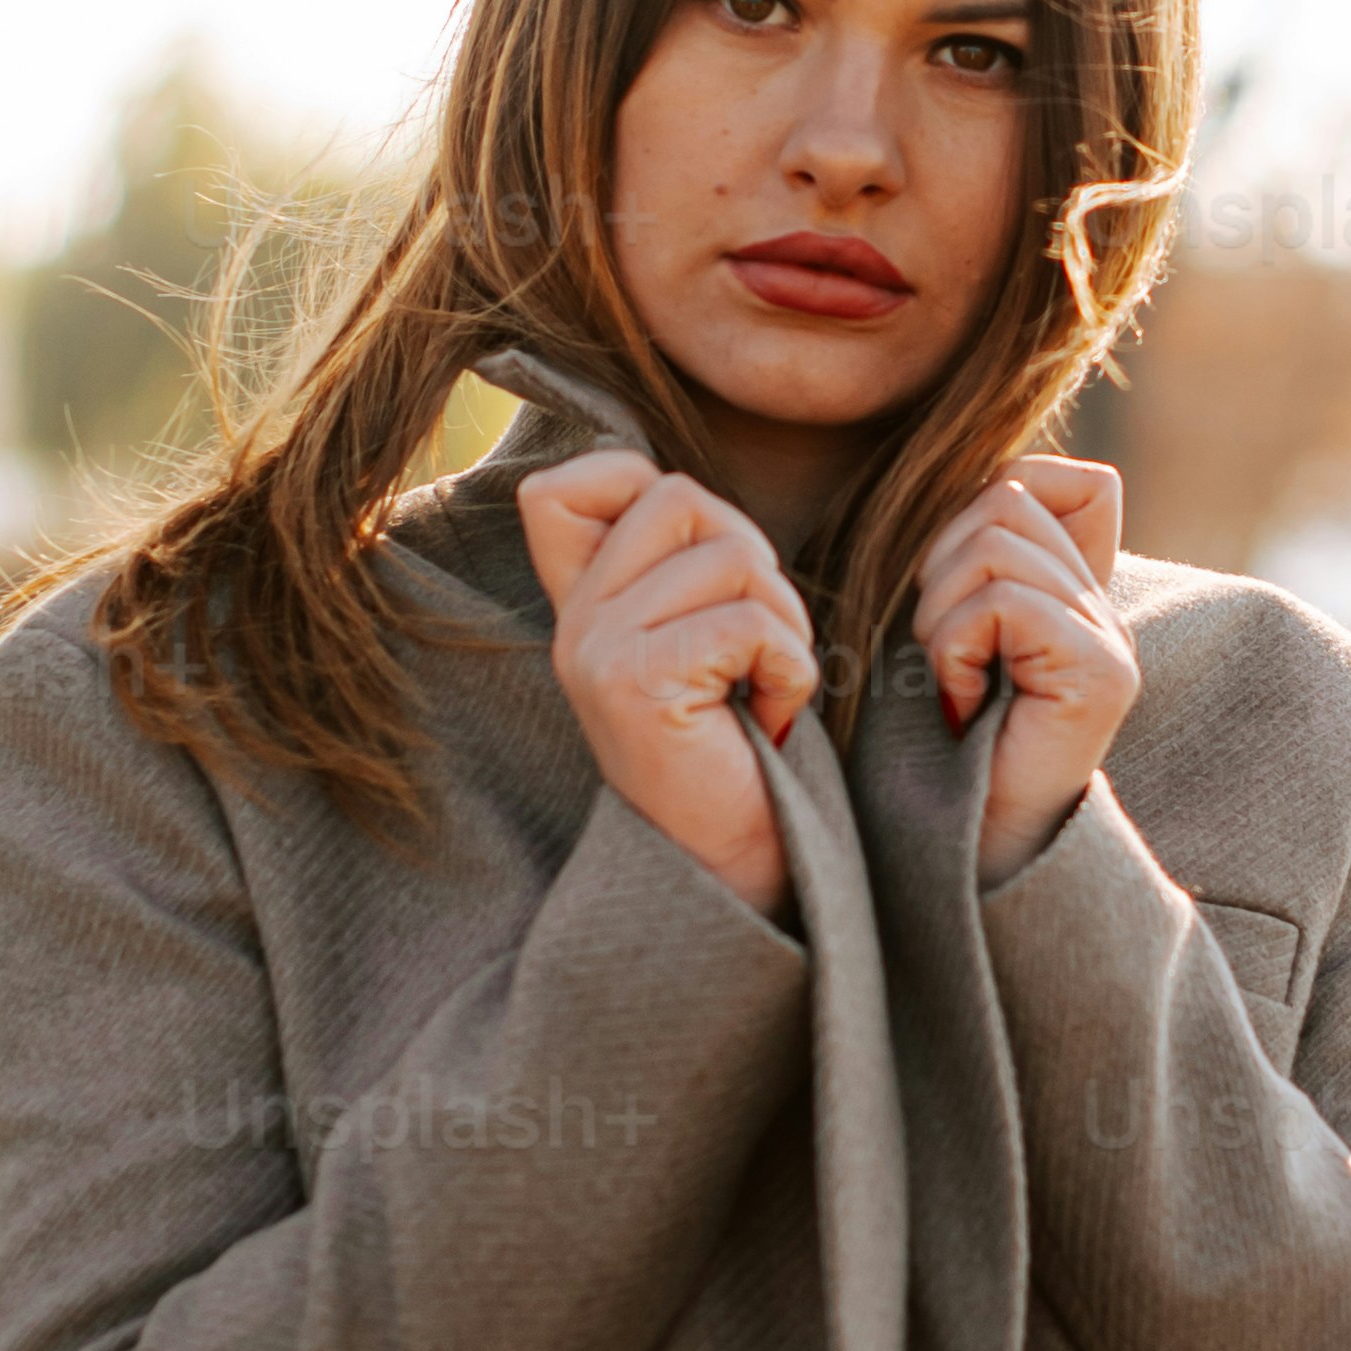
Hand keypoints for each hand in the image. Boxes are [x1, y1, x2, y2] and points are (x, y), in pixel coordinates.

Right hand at [518, 455, 819, 919]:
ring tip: (762, 685)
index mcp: (580, 606)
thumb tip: (671, 482)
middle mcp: (574, 624)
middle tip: (755, 644)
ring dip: (783, 621)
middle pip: (679, 496)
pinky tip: (765, 718)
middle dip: (754, 559)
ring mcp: (595, 651)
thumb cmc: (737, 748)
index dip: (637, 484)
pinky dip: (790, 669)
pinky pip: (750, 622)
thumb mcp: (694, 638)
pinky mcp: (634, 684)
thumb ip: (673, 563)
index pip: (560, 486)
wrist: (733, 869)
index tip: (696, 564)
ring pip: (731, 554)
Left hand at [913, 456, 1135, 886]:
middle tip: (942, 652)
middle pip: (1008, 497)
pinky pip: (1002, 604)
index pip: (1058, 477)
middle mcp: (1105, 608)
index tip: (950, 595)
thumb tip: (977, 474)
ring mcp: (1111, 640)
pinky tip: (962, 704)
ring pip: (996, 542)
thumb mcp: (938, 627)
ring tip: (952, 680)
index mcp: (1075, 591)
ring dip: (940, 614)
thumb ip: (965, 558)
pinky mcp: (1101, 673)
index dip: (986, 502)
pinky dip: (955, 650)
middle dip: (939, 565)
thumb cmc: (928, 747)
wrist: (957, 852)